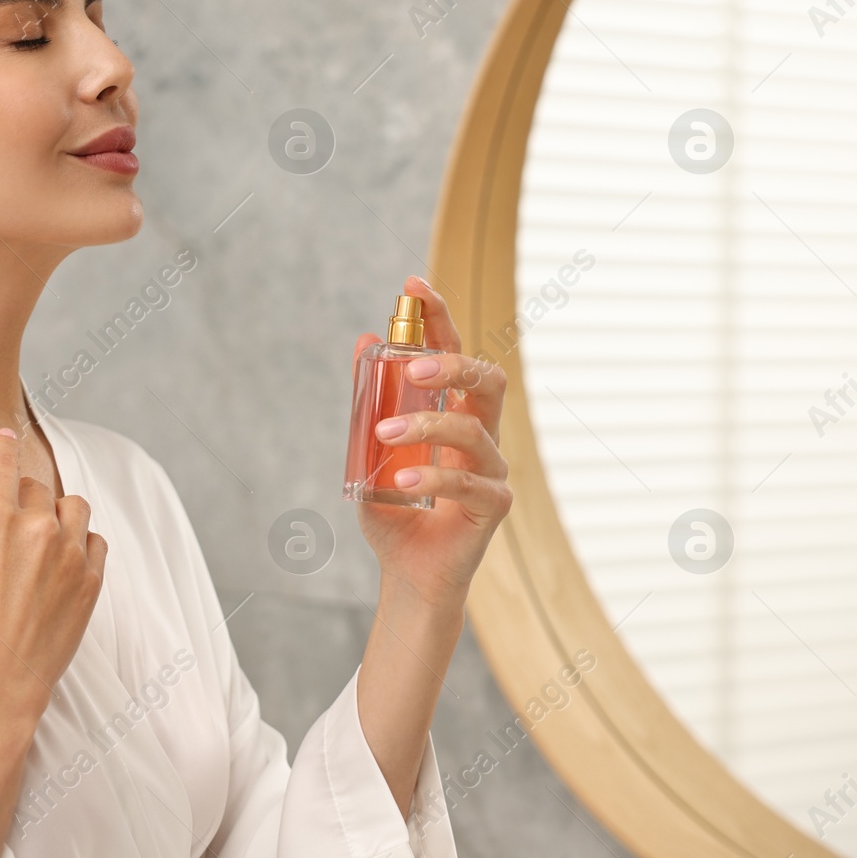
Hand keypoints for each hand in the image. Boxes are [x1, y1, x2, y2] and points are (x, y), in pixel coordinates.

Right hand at [0, 427, 107, 719]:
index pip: (5, 462)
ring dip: (57, 513)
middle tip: (7, 523)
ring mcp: (70, 554)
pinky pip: (95, 541)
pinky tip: (60, 562)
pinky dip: (80, 543)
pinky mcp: (91, 581)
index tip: (5, 439)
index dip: (3, 446)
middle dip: (22, 496)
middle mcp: (39, 528)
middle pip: (37, 487)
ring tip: (38, 537)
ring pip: (73, 507)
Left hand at [354, 276, 512, 606]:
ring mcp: (492, 469)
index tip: (414, 284)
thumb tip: (362, 341)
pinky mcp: (494, 506)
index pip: (454, 353)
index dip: (439, 317)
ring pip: (474, 431)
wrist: (408, 572)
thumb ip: (368, 403)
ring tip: (387, 435)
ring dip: (426, 426)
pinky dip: (433, 480)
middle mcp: (481, 434)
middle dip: (451, 363)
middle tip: (411, 366)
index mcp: (454, 413)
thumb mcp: (369, 450)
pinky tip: (402, 484)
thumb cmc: (394, 510)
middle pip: (487, 379)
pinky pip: (470, 484)